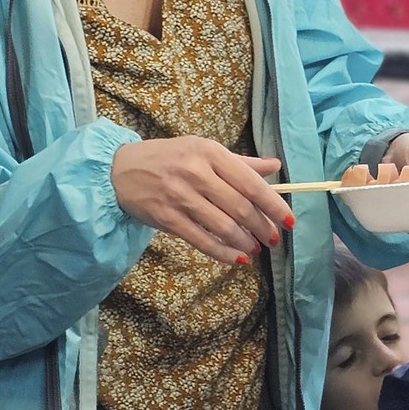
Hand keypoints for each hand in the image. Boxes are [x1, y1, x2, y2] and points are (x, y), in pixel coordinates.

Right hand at [112, 137, 291, 264]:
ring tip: (256, 249)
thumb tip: (275, 167)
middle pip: (240, 207)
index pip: (250, 182)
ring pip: (224, 226)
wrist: (119, 170)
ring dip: (245, 242)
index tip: (289, 220)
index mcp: (210, 153)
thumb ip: (240, 162)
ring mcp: (181, 196)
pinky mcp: (167, 218)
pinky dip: (223, 253)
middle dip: (262, 227)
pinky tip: (238, 259)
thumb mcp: (202, 151)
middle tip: (273, 239)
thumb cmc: (168, 158)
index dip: (273, 205)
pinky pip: (202, 240)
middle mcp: (197, 173)